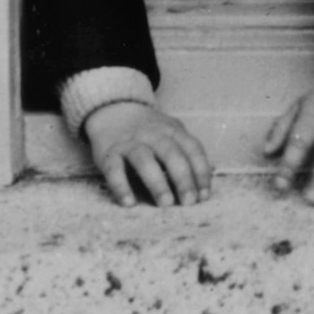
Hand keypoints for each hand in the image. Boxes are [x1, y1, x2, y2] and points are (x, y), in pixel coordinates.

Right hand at [83, 100, 211, 209]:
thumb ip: (184, 152)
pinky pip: (114, 170)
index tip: (204, 196)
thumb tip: (202, 186)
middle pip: (171, 154)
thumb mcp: (170, 132)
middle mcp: (153, 134)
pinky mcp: (109, 153)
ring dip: (157, 183)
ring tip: (166, 204)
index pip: (192, 149)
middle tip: (189, 203)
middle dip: (183, 179)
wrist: (114, 110)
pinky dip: (121, 187)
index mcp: (172, 130)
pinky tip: (129, 203)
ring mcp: (130, 143)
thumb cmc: (149, 131)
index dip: (200, 172)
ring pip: (145, 161)